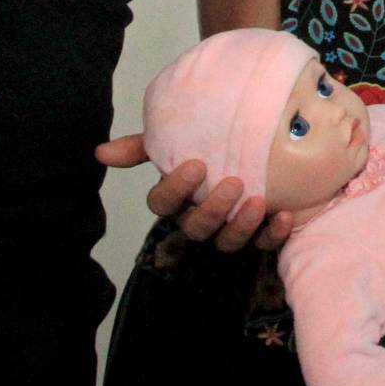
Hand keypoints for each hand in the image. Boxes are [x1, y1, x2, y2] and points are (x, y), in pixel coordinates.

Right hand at [96, 133, 292, 251]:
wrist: (265, 146)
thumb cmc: (214, 147)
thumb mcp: (179, 140)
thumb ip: (144, 146)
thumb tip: (100, 152)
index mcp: (179, 197)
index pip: (163, 204)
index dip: (176, 189)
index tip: (197, 165)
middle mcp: (201, 217)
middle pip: (195, 227)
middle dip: (212, 210)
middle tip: (234, 183)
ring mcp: (230, 228)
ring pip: (226, 242)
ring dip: (241, 226)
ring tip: (258, 201)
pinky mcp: (261, 234)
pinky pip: (264, 245)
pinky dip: (273, 234)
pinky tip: (284, 216)